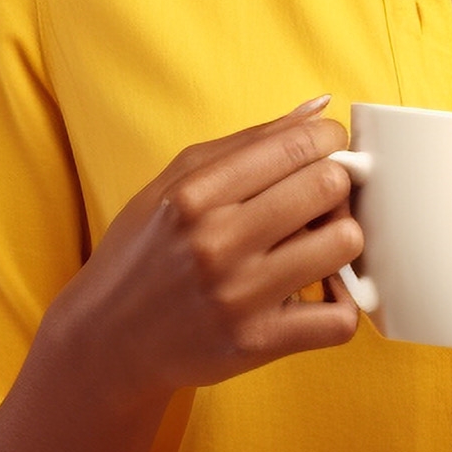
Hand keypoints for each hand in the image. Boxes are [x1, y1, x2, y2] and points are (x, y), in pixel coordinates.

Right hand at [45, 98, 362, 404]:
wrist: (108, 343)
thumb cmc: (147, 249)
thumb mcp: (178, 179)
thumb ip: (251, 140)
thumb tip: (319, 106)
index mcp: (197, 194)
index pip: (298, 145)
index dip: (328, 139)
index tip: (326, 147)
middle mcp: (218, 242)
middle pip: (329, 187)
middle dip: (338, 183)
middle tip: (322, 194)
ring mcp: (240, 297)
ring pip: (344, 243)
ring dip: (341, 236)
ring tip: (318, 239)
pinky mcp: (258, 345)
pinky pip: (339, 319)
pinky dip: (343, 302)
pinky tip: (321, 290)